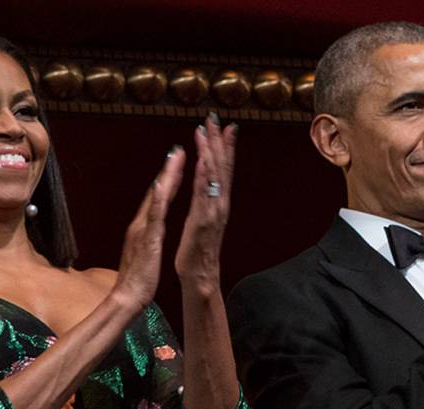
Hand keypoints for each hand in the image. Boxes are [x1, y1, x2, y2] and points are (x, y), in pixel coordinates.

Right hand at [113, 147, 185, 310]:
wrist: (126, 297)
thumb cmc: (137, 279)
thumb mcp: (146, 252)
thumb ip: (148, 236)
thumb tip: (151, 227)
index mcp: (144, 227)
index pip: (159, 198)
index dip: (169, 179)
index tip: (178, 161)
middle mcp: (141, 223)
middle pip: (157, 192)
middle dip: (169, 170)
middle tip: (179, 148)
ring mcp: (143, 230)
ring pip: (155, 198)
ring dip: (165, 176)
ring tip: (175, 157)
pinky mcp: (147, 240)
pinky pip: (153, 217)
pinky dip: (157, 200)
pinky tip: (162, 186)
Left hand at [174, 113, 237, 295]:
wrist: (200, 275)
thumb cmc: (199, 250)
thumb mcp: (203, 220)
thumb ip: (206, 201)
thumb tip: (208, 184)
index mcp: (218, 203)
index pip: (223, 169)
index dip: (225, 146)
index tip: (225, 125)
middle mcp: (220, 204)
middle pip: (222, 167)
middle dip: (219, 141)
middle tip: (215, 118)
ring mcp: (213, 212)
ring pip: (214, 177)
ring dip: (211, 151)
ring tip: (207, 130)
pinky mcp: (202, 222)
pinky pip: (204, 195)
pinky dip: (205, 176)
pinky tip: (203, 159)